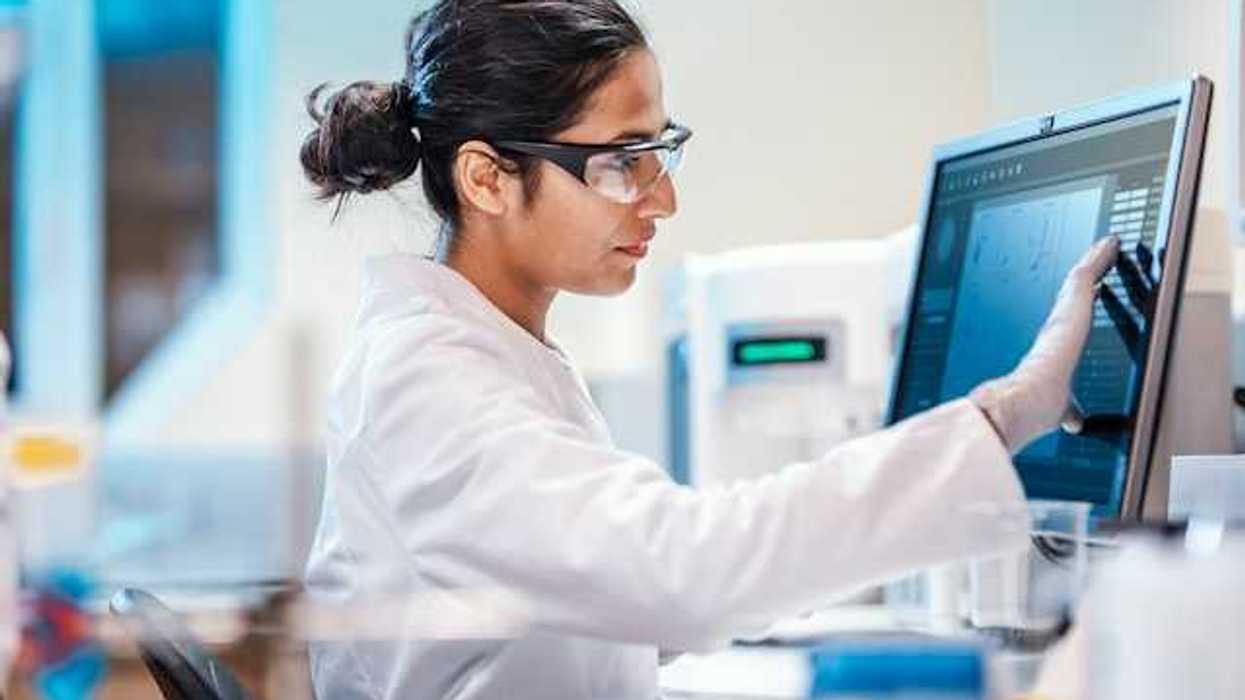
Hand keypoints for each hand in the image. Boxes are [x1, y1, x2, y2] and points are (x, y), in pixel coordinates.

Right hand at [970, 236, 1119, 453]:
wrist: (1023, 402)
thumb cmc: (1036, 407)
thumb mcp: (1063, 409)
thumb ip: (1072, 411)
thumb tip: (1076, 423)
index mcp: (1053, 349)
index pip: (1067, 322)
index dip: (1076, 309)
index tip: (1088, 297)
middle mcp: (1056, 326)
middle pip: (1075, 294)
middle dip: (1088, 275)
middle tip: (1099, 258)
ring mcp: (1063, 313)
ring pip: (1080, 279)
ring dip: (1095, 260)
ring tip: (1107, 245)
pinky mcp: (1072, 303)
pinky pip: (1087, 273)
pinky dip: (1100, 258)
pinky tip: (1111, 244)